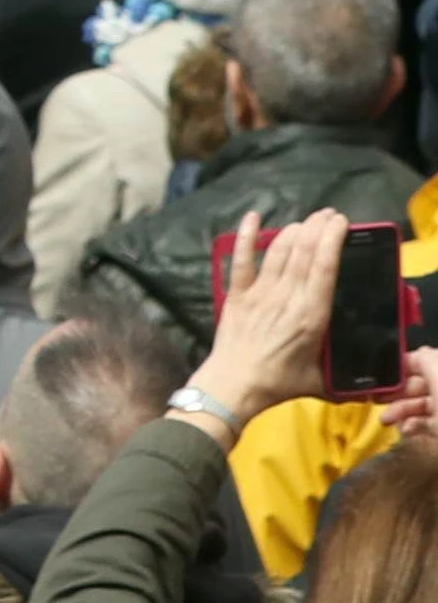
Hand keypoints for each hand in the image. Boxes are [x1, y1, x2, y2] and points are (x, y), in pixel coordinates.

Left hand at [182, 210, 334, 440]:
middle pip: (304, 252)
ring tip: (306, 221)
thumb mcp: (323, 378)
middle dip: (318, 228)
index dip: (332, 240)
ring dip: (294, 231)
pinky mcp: (236, 295)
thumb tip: (367, 369)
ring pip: (279, 252)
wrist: (234, 386)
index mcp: (312, 315)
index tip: (341, 223)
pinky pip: (241, 260)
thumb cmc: (280, 383)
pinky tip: (253, 217)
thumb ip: (344, 368)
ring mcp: (259, 294)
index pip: (325, 267)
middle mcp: (287, 298)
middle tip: (328, 216)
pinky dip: (246, 237)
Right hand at [381, 344, 436, 442]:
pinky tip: (407, 431)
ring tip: (387, 422)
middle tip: (377, 402)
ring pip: (423, 405)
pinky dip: (416, 425)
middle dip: (399, 393)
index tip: (381, 378)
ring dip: (403, 412)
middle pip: (421, 384)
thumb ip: (426, 362)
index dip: (403, 367)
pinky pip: (429, 423)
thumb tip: (417, 351)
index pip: (424, 361)